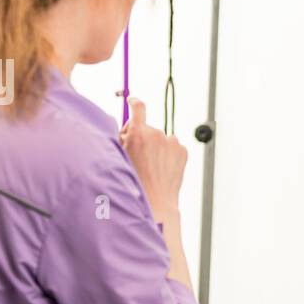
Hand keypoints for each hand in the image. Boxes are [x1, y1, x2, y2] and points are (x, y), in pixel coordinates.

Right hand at [119, 98, 186, 222]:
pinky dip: (167, 154)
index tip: (133, 101)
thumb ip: (124, 138)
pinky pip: (172, 147)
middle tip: (137, 155)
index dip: (134, 102)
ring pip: (160, 139)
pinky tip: (161, 168)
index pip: (138, 107)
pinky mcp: (182, 150)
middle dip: (141, 136)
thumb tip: (128, 128)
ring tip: (151, 166)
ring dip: (156, 146)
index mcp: (138, 133)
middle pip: (147, 127)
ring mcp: (172, 142)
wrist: (156, 201)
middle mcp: (157, 134)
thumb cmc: (134, 182)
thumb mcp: (121, 156)